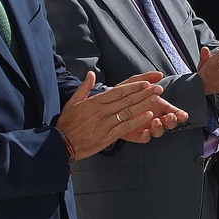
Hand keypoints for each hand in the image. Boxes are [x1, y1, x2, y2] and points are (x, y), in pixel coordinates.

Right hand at [56, 71, 186, 158]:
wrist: (60, 144)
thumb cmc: (67, 123)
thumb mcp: (72, 102)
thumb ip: (84, 88)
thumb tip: (91, 74)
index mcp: (93, 102)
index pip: (117, 92)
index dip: (133, 87)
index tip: (146, 83)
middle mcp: (100, 111)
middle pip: (126, 100)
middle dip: (144, 93)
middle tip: (158, 88)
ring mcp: (104, 124)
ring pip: (128, 112)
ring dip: (144, 105)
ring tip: (157, 99)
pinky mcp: (107, 136)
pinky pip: (125, 127)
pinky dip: (137, 121)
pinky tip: (148, 116)